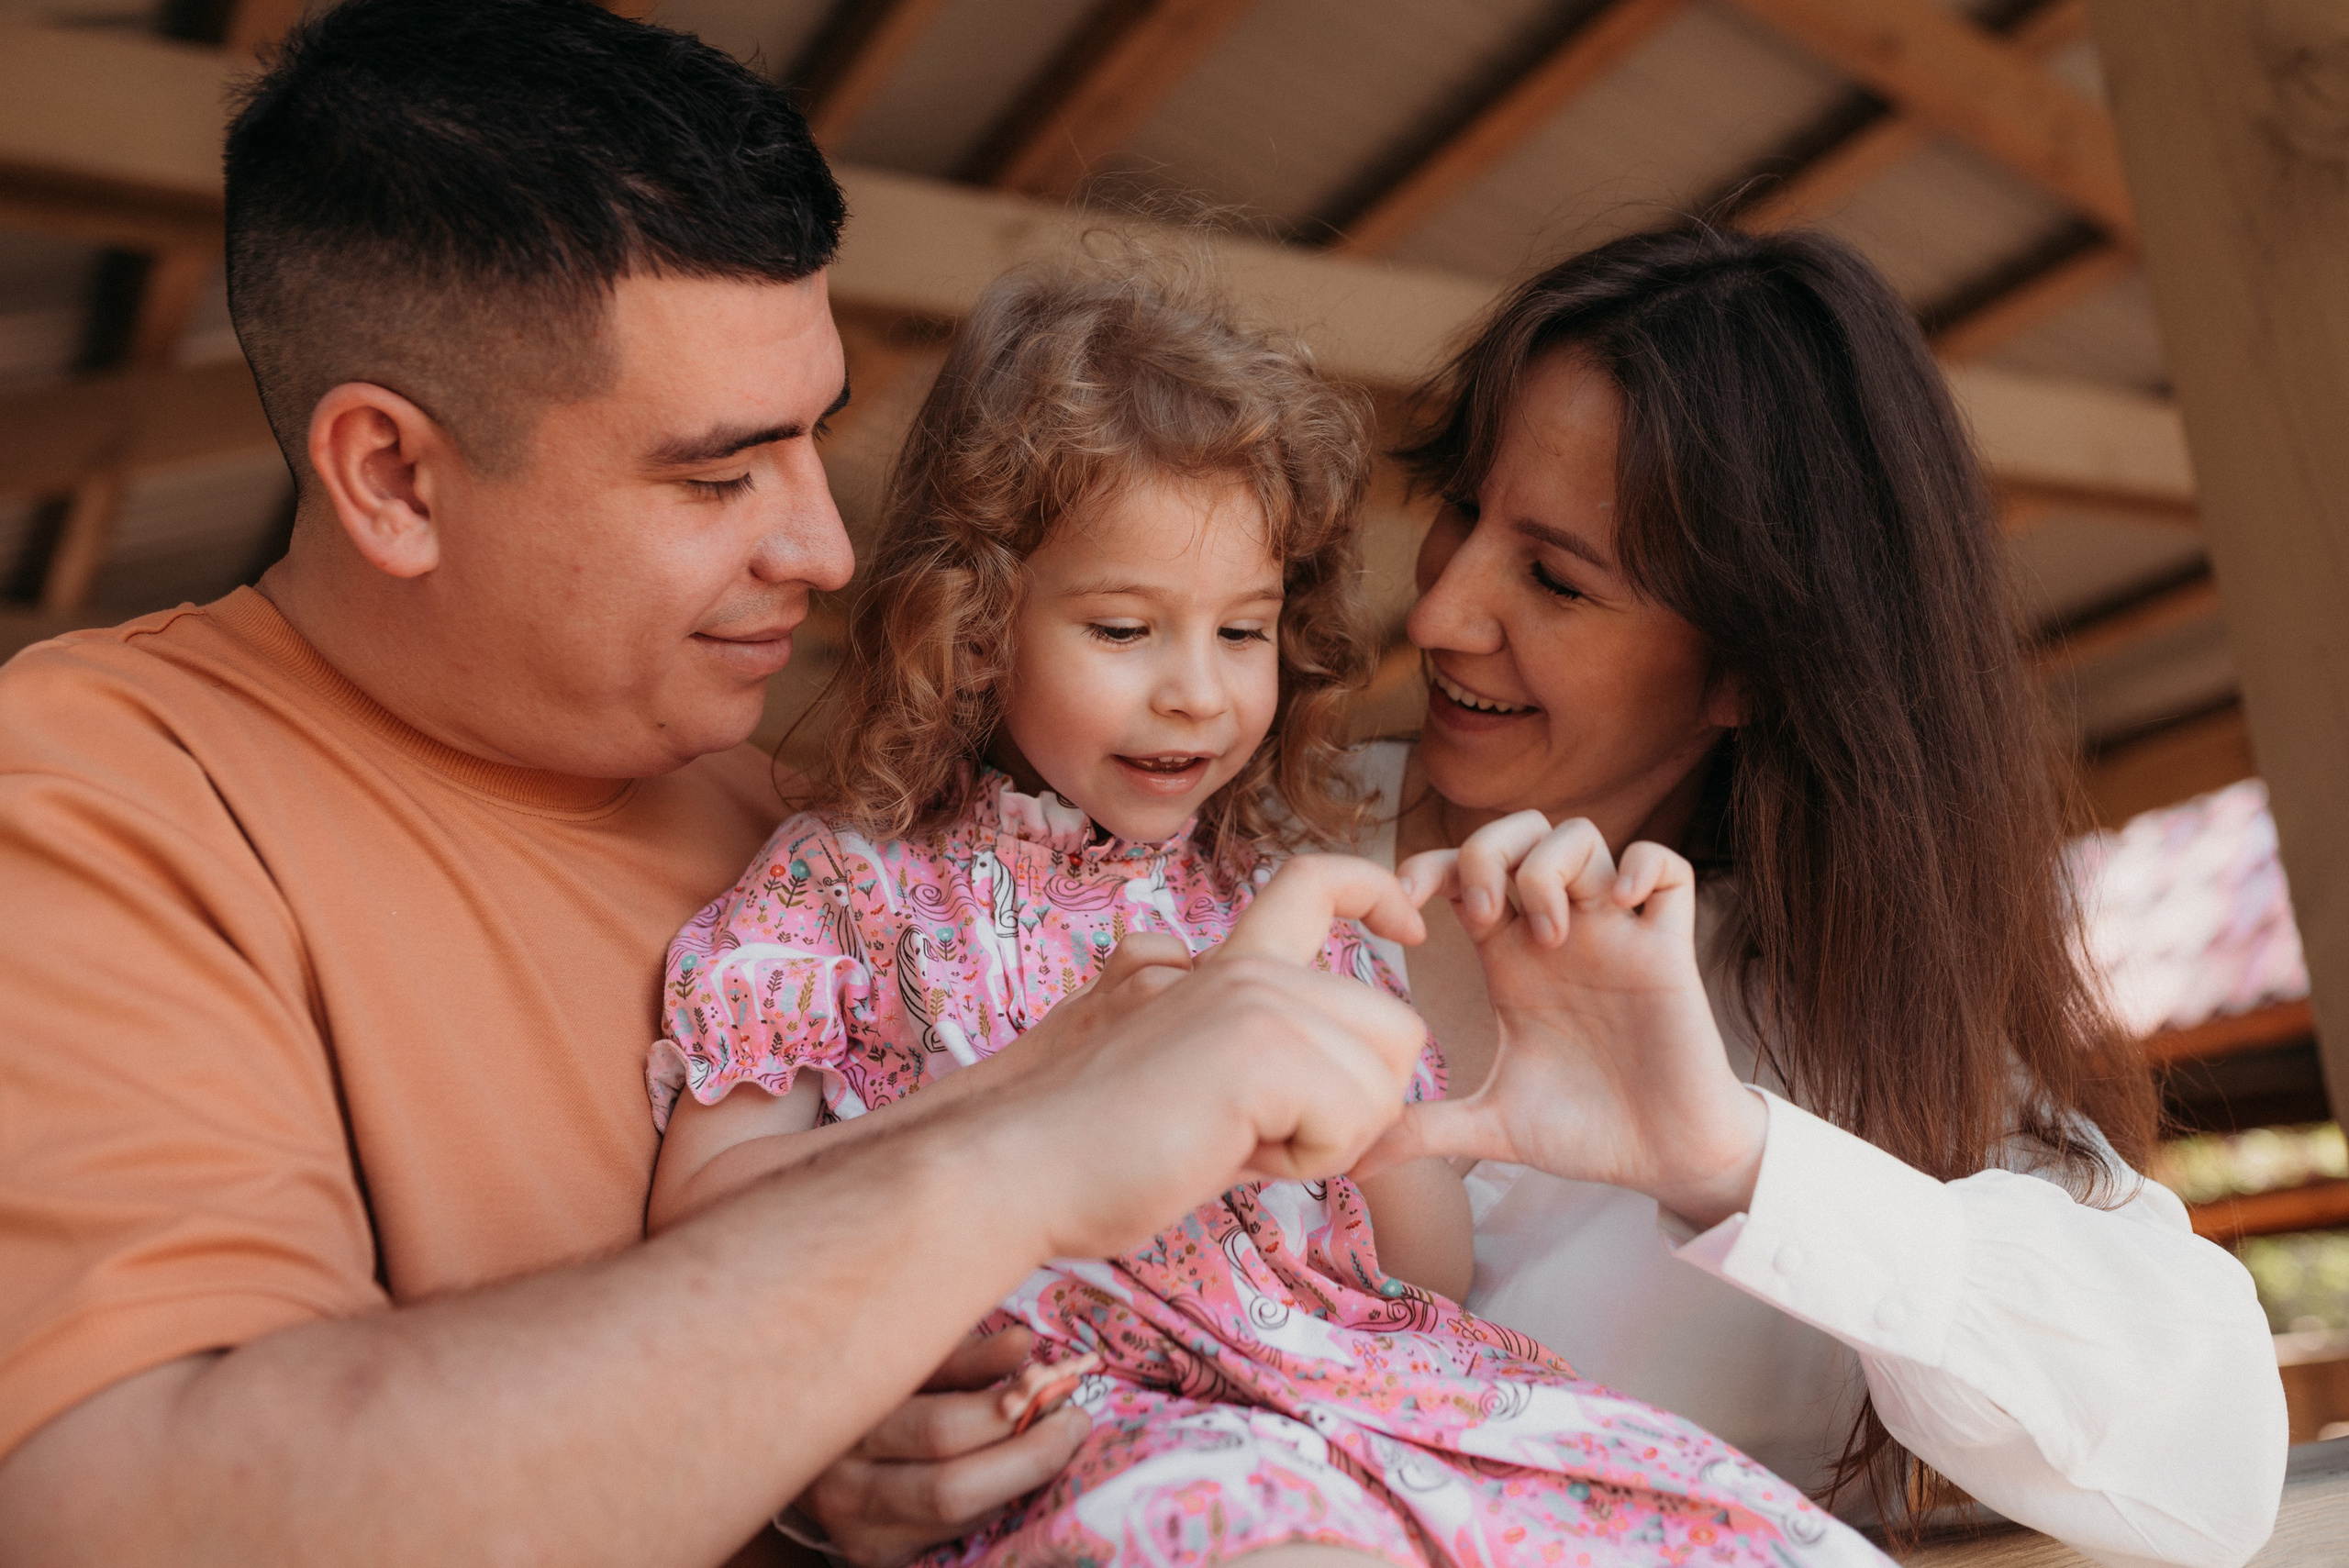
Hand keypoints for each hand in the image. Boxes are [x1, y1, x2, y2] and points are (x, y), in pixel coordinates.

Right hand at [796, 1329, 1086, 1567]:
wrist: (792, 1435)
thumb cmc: (869, 1381)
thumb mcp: (908, 1357)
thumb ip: (962, 1357)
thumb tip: (1023, 1345)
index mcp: (848, 1418)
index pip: (943, 1429)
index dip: (1013, 1413)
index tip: (1060, 1387)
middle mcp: (839, 1486)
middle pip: (952, 1489)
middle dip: (1030, 1457)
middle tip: (1073, 1423)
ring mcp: (853, 1532)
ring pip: (956, 1521)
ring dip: (1017, 1485)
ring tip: (1048, 1445)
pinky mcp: (870, 1557)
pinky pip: (949, 1539)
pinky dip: (991, 1507)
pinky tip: (1009, 1480)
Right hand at [1009, 853, 1431, 1256]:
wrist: (1009, 1165)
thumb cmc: (1083, 1148)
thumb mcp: (1180, 1077)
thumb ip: (1249, 1059)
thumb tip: (1326, 1091)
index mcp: (1219, 965)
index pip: (1315, 883)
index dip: (1376, 893)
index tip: (1410, 929)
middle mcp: (1243, 966)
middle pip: (1397, 1031)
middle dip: (1355, 1110)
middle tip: (1258, 1138)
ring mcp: (1253, 998)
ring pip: (1384, 1085)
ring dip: (1325, 1144)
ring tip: (1229, 1144)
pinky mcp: (1260, 1047)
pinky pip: (1355, 1123)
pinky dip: (1307, 1164)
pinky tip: (1229, 1154)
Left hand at [1371, 813, 1765, 1228]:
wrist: (1663, 1160)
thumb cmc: (1583, 1133)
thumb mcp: (1492, 1127)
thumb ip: (1424, 1130)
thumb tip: (1356, 1161)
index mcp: (1509, 958)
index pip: (1462, 869)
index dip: (1427, 868)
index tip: (1408, 920)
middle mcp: (1559, 932)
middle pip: (1520, 831)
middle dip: (1487, 851)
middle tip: (1480, 912)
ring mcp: (1616, 934)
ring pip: (1583, 837)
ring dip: (1552, 868)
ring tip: (1549, 935)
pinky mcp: (1670, 950)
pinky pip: (1668, 869)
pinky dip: (1641, 868)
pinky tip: (1619, 909)